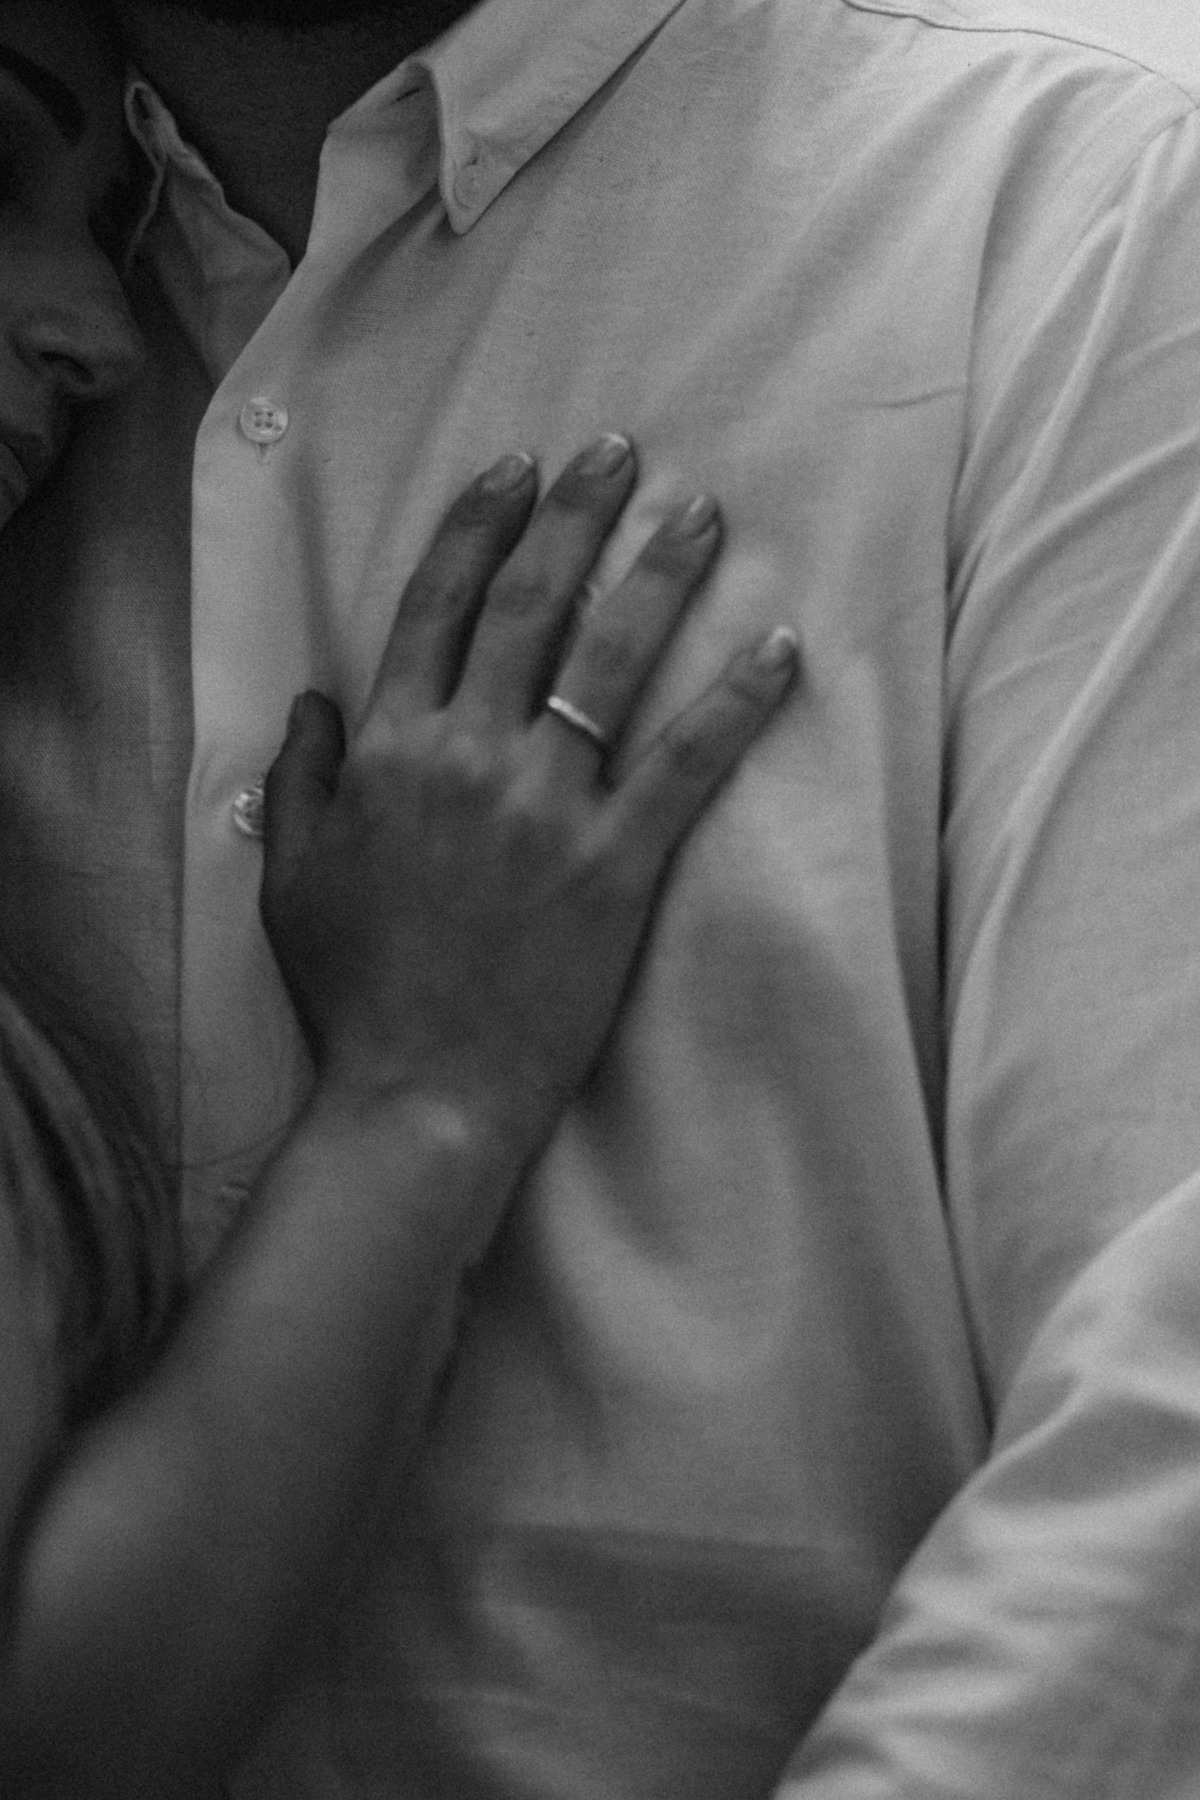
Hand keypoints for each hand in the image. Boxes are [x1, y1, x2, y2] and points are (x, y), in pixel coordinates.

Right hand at [260, 434, 797, 1154]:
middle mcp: (471, 755)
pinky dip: (738, 701)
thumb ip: (303, 776)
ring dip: (658, 575)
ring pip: (610, 660)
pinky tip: (782, 646)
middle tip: (619, 452)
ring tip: (700, 513)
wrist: (420, 1091)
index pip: (437, 607)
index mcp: (390, 749)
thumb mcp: (290, 877)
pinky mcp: (618, 862)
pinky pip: (687, 764)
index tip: (515, 470)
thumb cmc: (354, 990)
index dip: (478, 526)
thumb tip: (316, 698)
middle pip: (530, 606)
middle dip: (575, 516)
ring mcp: (549, 806)